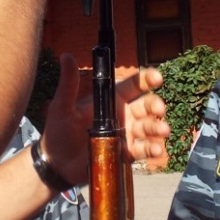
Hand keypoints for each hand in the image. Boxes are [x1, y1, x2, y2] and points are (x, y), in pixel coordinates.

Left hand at [40, 54, 169, 185]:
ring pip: (147, 127)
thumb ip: (68, 84)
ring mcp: (126, 134)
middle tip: (159, 108)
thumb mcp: (62, 106)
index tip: (157, 77)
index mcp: (110, 99)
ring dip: (156, 127)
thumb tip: (66, 56)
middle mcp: (122, 115)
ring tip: (162, 130)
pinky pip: (142, 149)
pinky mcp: (125, 153)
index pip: (132, 86)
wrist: (56, 163)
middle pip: (145, 105)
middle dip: (154, 105)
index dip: (146, 79)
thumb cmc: (58, 131)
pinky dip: (151, 149)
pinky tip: (156, 150)